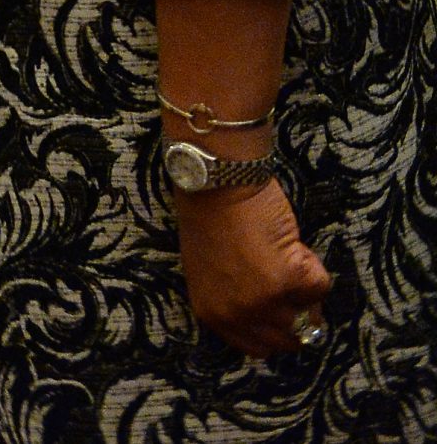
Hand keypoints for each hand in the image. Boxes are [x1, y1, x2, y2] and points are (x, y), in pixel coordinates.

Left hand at [175, 179, 332, 357]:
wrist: (216, 184)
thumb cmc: (210, 217)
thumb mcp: (210, 272)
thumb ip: (235, 300)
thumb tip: (275, 318)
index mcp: (214, 315)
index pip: (257, 348)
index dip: (276, 331)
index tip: (285, 312)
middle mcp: (238, 315)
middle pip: (290, 340)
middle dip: (299, 313)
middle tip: (294, 282)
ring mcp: (265, 300)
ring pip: (311, 316)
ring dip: (305, 287)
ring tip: (283, 254)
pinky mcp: (290, 279)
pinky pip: (321, 286)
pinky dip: (314, 264)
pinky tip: (290, 242)